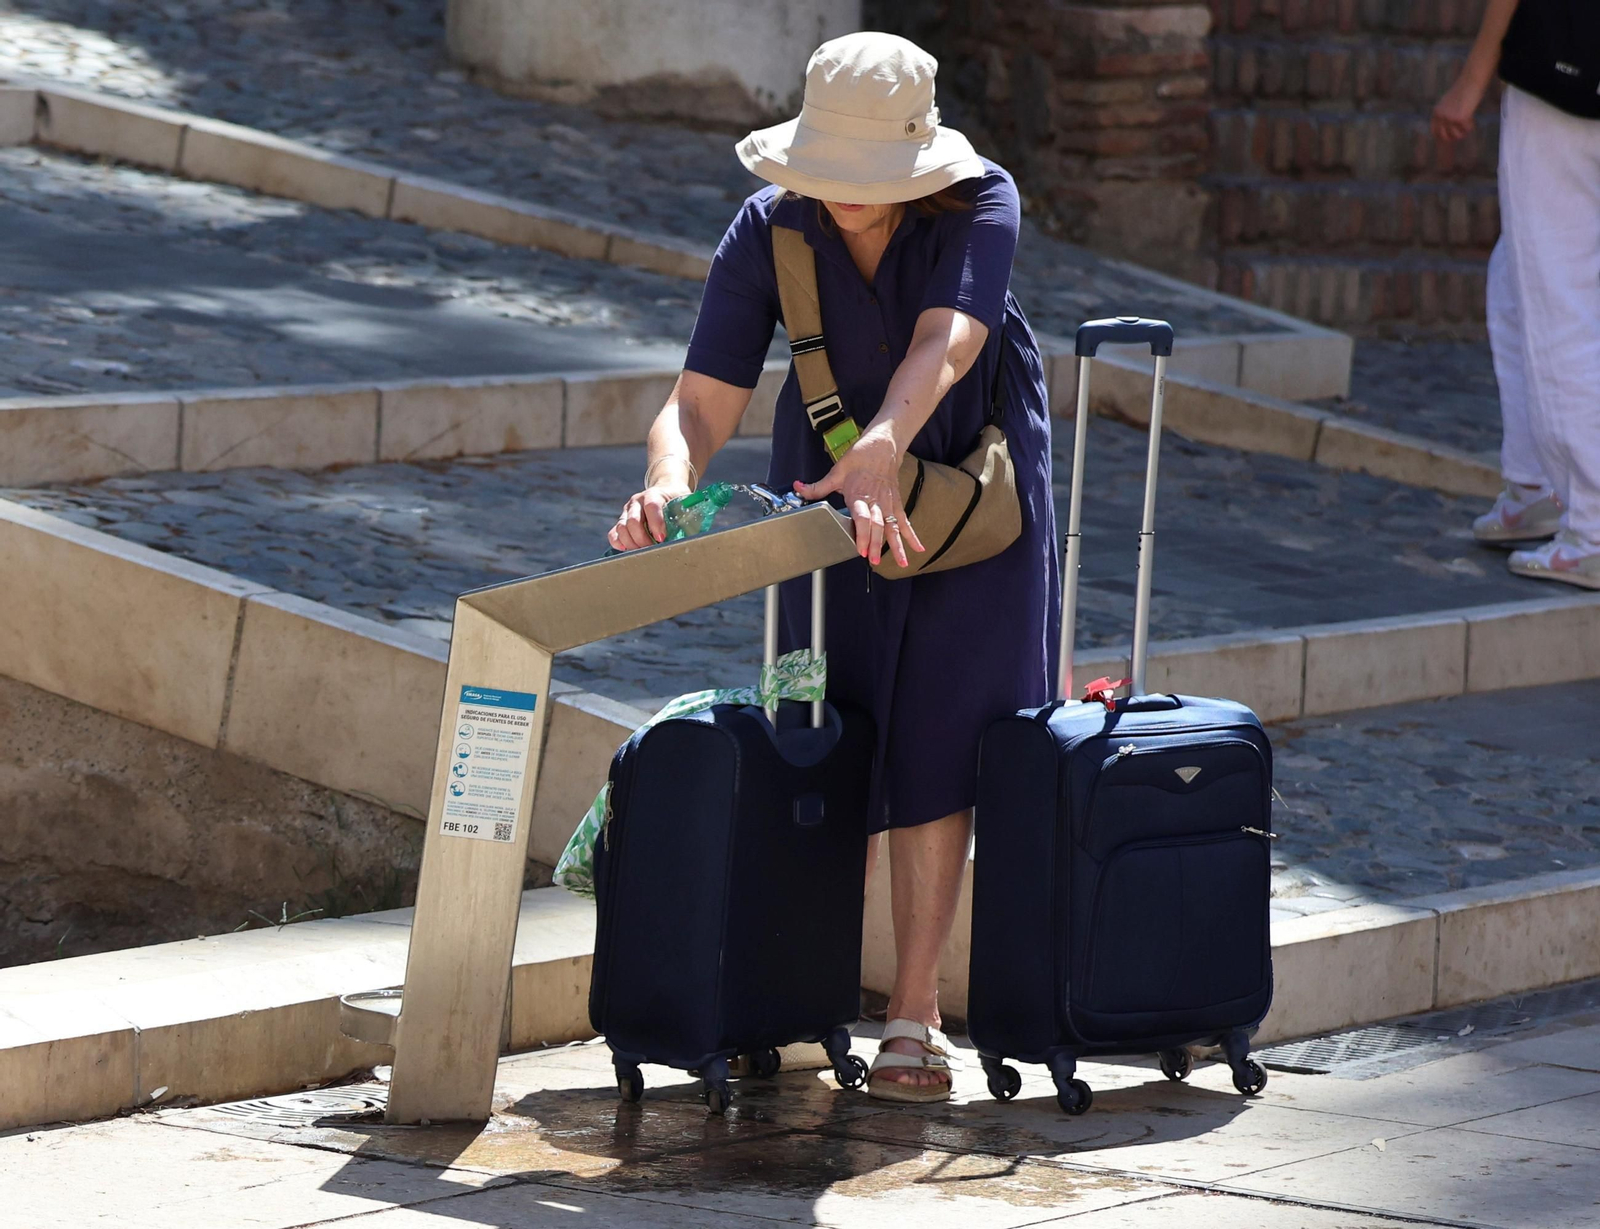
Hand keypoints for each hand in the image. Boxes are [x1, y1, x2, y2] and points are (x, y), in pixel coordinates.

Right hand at [609, 481, 689, 550]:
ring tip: (644, 552)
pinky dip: (619, 543)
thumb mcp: (685, 505)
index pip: (652, 506)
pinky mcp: (622, 520)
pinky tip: (628, 550)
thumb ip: (687, 519)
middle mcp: (637, 501)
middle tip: (653, 549)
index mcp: (654, 494)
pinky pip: (614, 533)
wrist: (666, 489)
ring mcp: (627, 510)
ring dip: (632, 543)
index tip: (662, 538)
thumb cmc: (677, 500)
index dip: (656, 523)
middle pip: (633, 520)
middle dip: (643, 539)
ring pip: (622, 528)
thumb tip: (690, 541)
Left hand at [793, 424, 925, 567]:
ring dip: (897, 546)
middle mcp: (875, 501)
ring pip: (893, 527)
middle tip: (873, 560)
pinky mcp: (896, 503)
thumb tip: (798, 487)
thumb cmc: (860, 457)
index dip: (863, 534)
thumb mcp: (836, 472)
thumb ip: (818, 486)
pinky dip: (911, 535)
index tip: (861, 548)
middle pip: (877, 526)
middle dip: (876, 544)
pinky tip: (918, 548)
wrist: (883, 445)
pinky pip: (904, 521)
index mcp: (859, 495)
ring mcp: (888, 503)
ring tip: (901, 563)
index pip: (862, 518)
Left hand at [1432, 73, 1486, 142]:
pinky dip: (1470, 126)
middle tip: (1461, 135)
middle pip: (1444, 136)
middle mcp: (1441, 116)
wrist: (1471, 81)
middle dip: (1453, 138)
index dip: (1442, 136)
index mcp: (1436, 112)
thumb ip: (1445, 114)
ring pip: (1456, 135)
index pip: (1434, 131)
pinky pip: (1466, 129)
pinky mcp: (1460, 118)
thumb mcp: (1448, 103)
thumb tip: (1447, 129)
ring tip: (1468, 126)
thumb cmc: (1463, 90)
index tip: (1449, 138)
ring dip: (1463, 133)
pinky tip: (1473, 119)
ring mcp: (1450, 117)